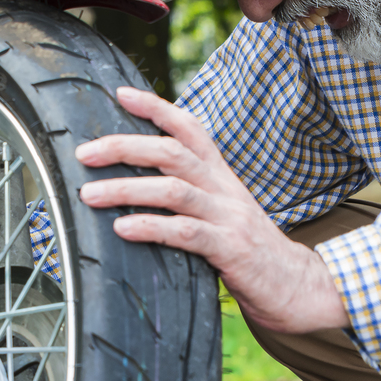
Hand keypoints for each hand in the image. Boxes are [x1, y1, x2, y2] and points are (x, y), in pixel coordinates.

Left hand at [73, 86, 349, 335]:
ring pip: (173, 190)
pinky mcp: (231, 249)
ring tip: (88, 195)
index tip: (120, 93)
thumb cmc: (249, 251)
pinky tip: (122, 228)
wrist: (297, 286)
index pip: (189, 129)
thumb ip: (190, 196)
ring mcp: (228, 217)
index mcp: (221, 176)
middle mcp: (224, 188)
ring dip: (125, 189)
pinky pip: (185, 232)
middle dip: (124, 147)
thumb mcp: (222, 212)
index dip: (156, 107)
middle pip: (172, 152)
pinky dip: (150, 227)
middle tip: (83, 153)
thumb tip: (136, 186)